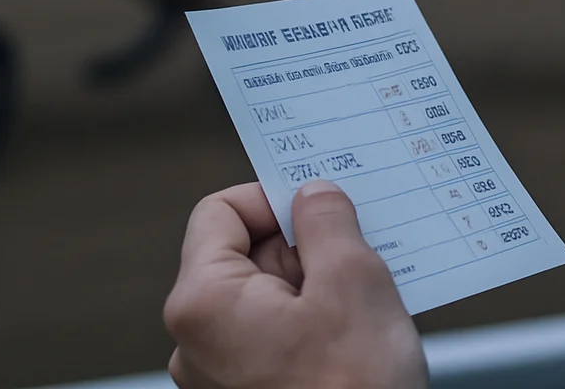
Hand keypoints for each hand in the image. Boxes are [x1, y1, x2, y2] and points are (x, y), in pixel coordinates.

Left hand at [164, 180, 426, 388]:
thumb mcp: (354, 282)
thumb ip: (328, 222)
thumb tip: (315, 193)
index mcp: (204, 303)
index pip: (220, 211)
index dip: (272, 196)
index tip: (320, 202)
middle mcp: (197, 343)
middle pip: (245, 255)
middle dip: (304, 245)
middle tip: (359, 252)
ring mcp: (221, 378)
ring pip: (269, 299)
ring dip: (318, 286)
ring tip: (367, 302)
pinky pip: (277, 337)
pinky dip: (315, 325)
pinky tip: (359, 335)